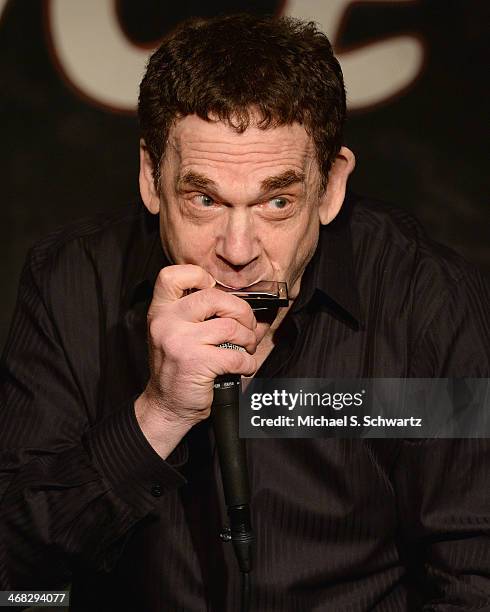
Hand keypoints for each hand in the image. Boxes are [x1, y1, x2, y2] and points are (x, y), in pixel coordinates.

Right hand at [135, 264, 257, 456]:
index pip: (172, 275)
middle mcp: (166, 321)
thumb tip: (250, 308)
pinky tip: (244, 366)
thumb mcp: (180, 335)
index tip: (214, 291)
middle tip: (246, 327)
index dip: (198, 276)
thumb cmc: (178, 368)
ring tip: (246, 348)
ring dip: (247, 338)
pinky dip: (248, 362)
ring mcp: (178, 340)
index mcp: (161, 311)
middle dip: (241, 312)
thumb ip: (205, 316)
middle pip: (214, 296)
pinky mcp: (194, 362)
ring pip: (230, 326)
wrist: (166, 406)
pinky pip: (235, 354)